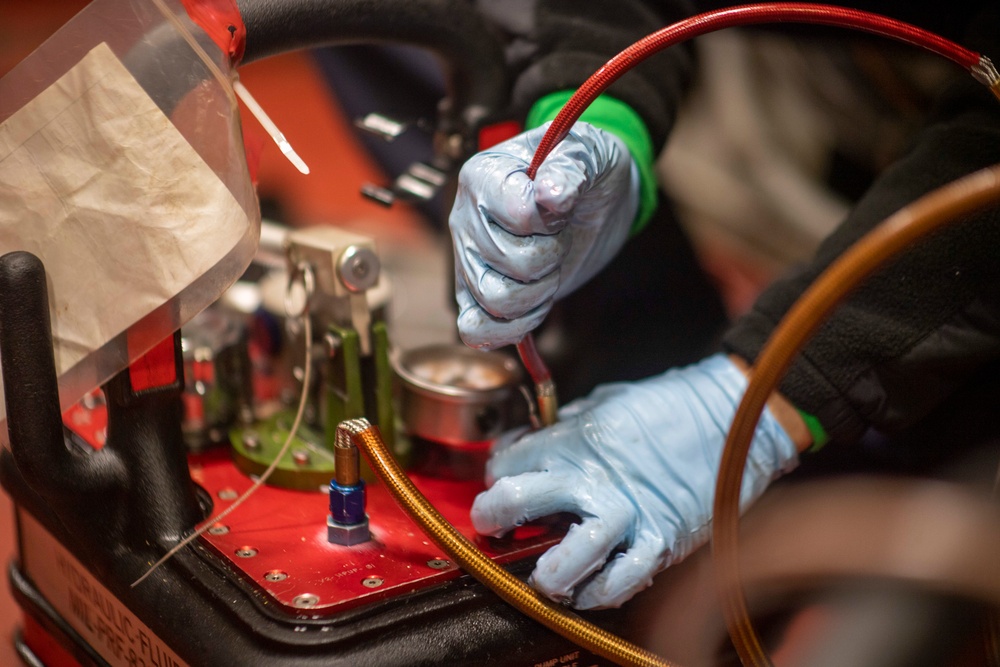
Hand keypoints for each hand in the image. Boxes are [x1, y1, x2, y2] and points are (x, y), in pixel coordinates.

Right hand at [449, 121, 638, 349]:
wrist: (594, 200)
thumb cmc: (585, 171)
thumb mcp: (588, 153)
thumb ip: (570, 168)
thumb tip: (552, 196)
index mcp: (484, 176)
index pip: (517, 215)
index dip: (550, 221)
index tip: (560, 207)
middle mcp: (466, 219)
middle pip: (508, 262)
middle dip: (550, 258)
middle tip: (558, 239)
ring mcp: (467, 261)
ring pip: (495, 302)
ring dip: (537, 295)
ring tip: (548, 271)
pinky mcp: (477, 295)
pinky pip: (475, 330)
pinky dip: (510, 330)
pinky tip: (534, 309)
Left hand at [470, 354, 798, 608]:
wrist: (734, 411)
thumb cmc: (671, 403)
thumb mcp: (606, 400)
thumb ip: (567, 425)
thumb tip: (533, 444)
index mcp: (576, 437)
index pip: (508, 461)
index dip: (496, 474)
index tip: (501, 481)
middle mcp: (592, 476)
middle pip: (516, 499)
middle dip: (493, 515)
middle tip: (495, 525)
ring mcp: (627, 511)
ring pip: (567, 557)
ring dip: (547, 573)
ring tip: (543, 577)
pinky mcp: (662, 538)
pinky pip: (622, 579)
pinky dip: (601, 592)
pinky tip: (590, 591)